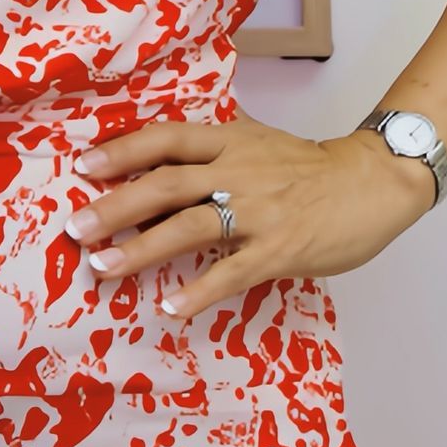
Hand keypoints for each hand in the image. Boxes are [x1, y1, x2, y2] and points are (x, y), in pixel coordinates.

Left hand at [67, 117, 435, 321]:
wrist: (370, 183)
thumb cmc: (308, 168)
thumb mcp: (256, 143)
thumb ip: (214, 150)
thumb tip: (160, 159)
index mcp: (230, 140)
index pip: (167, 138)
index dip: (123, 149)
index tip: (82, 165)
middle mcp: (238, 169)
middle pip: (166, 182)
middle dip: (116, 205)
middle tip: (76, 228)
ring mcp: (259, 210)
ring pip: (190, 225)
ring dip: (142, 248)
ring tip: (103, 268)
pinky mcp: (280, 248)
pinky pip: (232, 272)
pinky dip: (199, 291)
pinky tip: (171, 307)